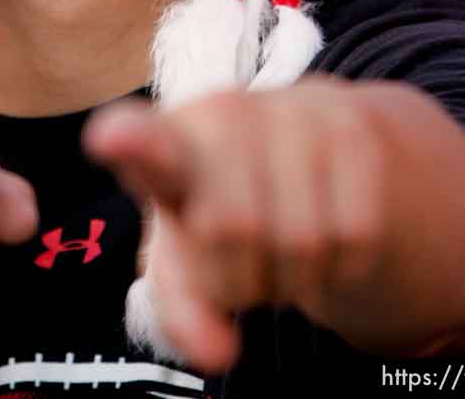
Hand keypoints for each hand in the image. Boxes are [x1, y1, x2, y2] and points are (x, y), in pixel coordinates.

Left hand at [85, 78, 438, 373]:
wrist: (305, 146)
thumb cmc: (223, 207)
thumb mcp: (189, 256)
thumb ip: (185, 308)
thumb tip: (218, 353)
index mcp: (166, 140)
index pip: (143, 141)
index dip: (130, 144)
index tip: (109, 140)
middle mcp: (224, 111)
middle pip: (232, 229)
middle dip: (240, 273)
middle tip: (240, 262)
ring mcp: (289, 110)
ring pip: (303, 238)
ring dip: (294, 273)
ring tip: (278, 245)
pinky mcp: (352, 125)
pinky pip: (355, 233)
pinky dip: (341, 262)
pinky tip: (322, 235)